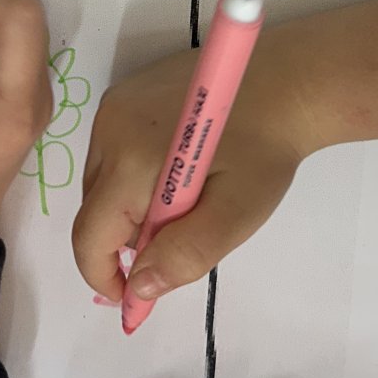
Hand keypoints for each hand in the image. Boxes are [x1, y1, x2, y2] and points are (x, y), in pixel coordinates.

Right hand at [72, 45, 307, 307]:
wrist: (289, 81)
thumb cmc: (266, 151)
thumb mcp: (237, 213)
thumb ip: (186, 254)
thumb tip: (138, 288)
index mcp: (130, 157)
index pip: (89, 235)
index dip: (104, 276)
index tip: (136, 297)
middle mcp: (109, 125)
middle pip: (94, 208)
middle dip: (126, 238)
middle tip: (181, 236)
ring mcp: (114, 103)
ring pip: (101, 181)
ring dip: (130, 206)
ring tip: (186, 199)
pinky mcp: (126, 92)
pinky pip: (111, 152)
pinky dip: (133, 175)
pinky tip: (178, 168)